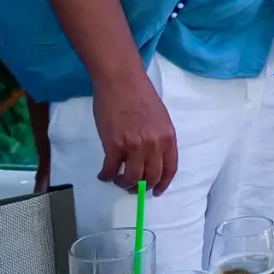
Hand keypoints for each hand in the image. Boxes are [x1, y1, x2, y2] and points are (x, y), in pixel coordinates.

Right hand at [91, 70, 176, 195]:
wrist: (122, 82)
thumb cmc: (141, 96)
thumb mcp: (160, 118)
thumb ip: (158, 138)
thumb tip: (152, 156)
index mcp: (168, 137)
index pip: (170, 168)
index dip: (163, 183)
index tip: (156, 191)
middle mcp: (154, 145)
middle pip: (151, 177)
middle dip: (142, 187)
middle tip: (132, 188)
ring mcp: (134, 146)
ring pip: (131, 178)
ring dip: (123, 184)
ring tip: (117, 180)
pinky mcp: (114, 146)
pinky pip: (110, 170)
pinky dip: (106, 176)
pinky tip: (103, 174)